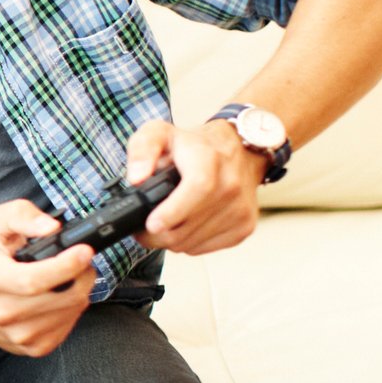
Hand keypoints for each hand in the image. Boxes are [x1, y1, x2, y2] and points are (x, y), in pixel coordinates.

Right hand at [0, 200, 95, 356]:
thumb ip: (22, 216)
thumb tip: (51, 228)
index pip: (34, 280)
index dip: (66, 266)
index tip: (84, 252)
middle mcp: (4, 312)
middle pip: (63, 298)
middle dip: (83, 275)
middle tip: (82, 261)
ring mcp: (20, 335)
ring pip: (71, 311)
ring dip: (80, 291)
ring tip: (69, 277)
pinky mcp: (34, 348)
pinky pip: (69, 326)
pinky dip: (73, 308)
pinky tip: (61, 297)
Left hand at [123, 119, 267, 255]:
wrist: (238, 151)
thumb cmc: (193, 146)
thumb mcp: (160, 133)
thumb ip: (142, 150)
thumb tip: (136, 178)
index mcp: (208, 159)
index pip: (198, 188)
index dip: (173, 211)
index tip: (152, 223)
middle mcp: (231, 184)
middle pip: (188, 225)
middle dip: (157, 234)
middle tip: (142, 230)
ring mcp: (241, 208)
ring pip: (192, 243)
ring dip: (171, 239)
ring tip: (163, 223)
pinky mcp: (245, 226)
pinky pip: (205, 248)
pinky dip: (188, 243)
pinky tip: (184, 225)